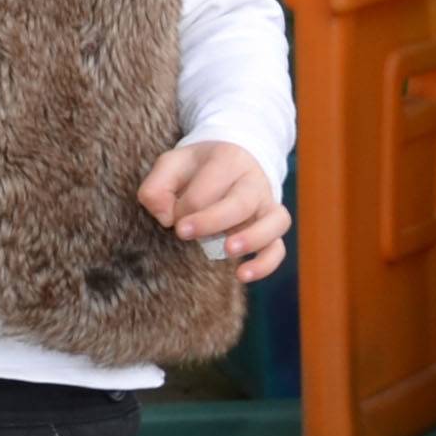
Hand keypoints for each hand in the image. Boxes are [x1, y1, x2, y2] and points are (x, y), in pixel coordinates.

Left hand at [141, 140, 289, 283]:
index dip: (183, 207)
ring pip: (273, 222)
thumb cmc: (198, 168)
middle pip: (240, 203)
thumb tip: (165, 218)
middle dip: (210, 221)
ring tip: (228, 251)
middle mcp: (254, 181)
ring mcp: (268, 205)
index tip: (172, 215)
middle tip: (182, 233)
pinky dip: (265, 264)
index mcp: (229, 159)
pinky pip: (278, 248)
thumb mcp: (172, 164)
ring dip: (252, 239)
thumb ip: (157, 186)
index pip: (206, 189)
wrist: (234, 160)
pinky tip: (243, 275)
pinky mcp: (273, 227)